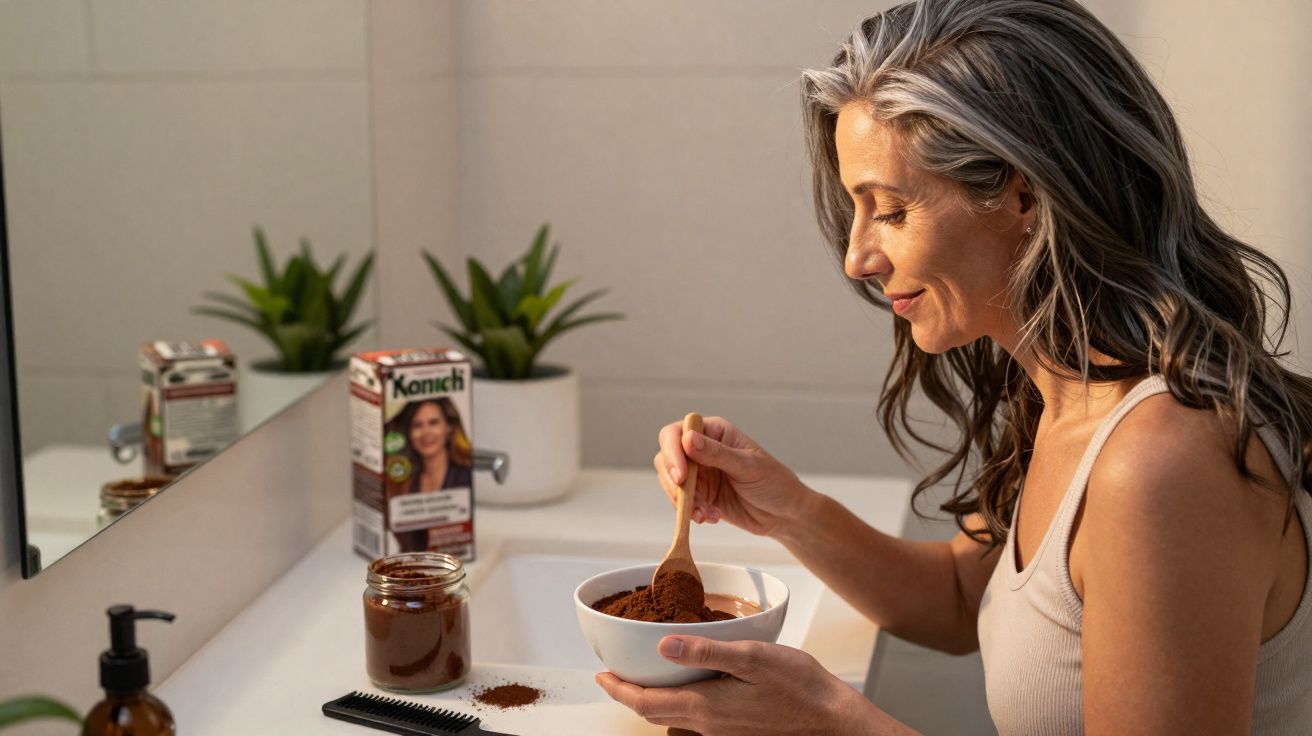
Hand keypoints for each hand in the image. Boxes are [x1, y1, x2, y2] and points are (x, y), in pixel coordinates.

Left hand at [596, 635, 907, 734]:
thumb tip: (661, 646)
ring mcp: (723, 730)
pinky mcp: (737, 729)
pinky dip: (678, 699)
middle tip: (613, 675)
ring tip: (643, 674)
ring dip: (652, 697)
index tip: (600, 675)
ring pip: (673, 715)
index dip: (617, 689)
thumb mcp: (753, 657)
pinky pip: (695, 716)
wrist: (833, 721)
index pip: (645, 702)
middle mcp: (708, 724)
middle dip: (629, 694)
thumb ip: (705, 652)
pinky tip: (688, 681)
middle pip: (654, 712)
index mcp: (705, 706)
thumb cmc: (800, 687)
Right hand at [653, 416, 809, 536]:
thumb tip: (687, 439)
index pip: (677, 433)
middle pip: (666, 458)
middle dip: (674, 483)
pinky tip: (711, 517)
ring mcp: (699, 473)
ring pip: (671, 483)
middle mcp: (702, 449)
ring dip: (683, 501)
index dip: (672, 452)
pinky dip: (691, 512)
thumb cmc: (774, 482)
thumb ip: (717, 454)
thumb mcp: (748, 466)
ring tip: (705, 515)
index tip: (681, 477)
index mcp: (714, 432)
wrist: (784, 513)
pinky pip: (682, 502)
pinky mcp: (700, 494)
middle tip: (689, 502)